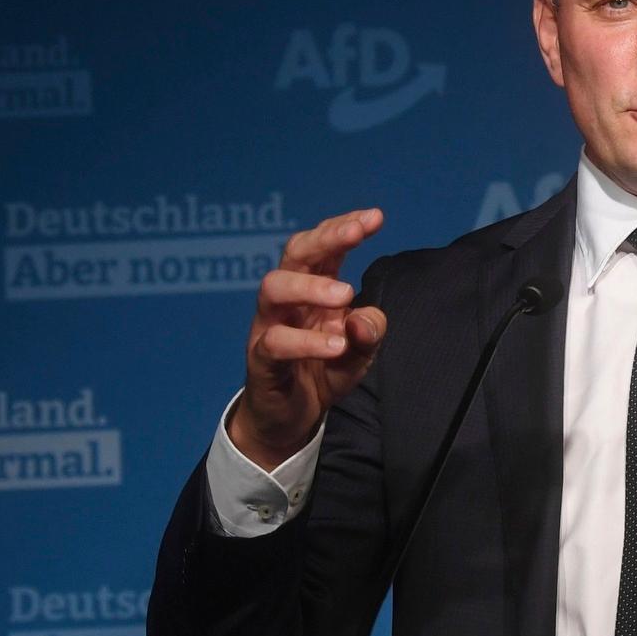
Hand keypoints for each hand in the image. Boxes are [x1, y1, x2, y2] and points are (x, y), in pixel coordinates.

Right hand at [228, 208, 388, 468]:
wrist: (291, 417)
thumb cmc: (324, 371)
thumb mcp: (359, 352)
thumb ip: (369, 331)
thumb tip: (364, 319)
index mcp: (313, 288)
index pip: (323, 246)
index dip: (344, 227)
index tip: (375, 217)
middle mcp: (288, 299)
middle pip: (294, 253)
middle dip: (325, 237)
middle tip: (356, 233)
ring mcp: (270, 326)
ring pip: (273, 287)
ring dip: (311, 285)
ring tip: (345, 295)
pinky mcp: (261, 360)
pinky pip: (275, 342)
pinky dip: (306, 341)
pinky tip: (336, 345)